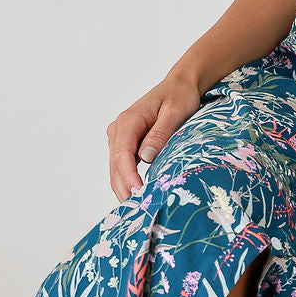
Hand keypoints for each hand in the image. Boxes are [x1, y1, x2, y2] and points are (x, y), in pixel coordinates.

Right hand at [106, 72, 203, 201]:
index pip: (122, 155)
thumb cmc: (179, 96)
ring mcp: (120, 137)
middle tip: (138, 211)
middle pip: (116, 166)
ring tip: (137, 209)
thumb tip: (145, 157)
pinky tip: (136, 195)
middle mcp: (119, 130)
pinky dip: (127, 180)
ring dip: (124, 188)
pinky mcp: (127, 142)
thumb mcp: (175, 113)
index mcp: (128, 121)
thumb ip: (160, 134)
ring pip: (116, 168)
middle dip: (124, 189)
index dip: (129, 177)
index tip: (138, 193)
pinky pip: (123, 165)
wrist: (180, 85)